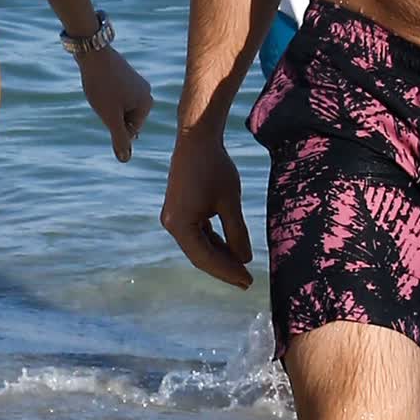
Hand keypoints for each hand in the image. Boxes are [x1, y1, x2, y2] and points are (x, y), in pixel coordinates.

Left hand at [79, 47, 152, 161]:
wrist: (92, 52)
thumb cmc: (102, 86)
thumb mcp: (110, 116)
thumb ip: (119, 139)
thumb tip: (125, 160)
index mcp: (147, 104)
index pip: (129, 130)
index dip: (112, 122)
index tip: (106, 103)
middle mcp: (146, 93)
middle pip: (124, 118)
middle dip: (110, 114)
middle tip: (102, 97)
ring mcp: (137, 83)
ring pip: (118, 107)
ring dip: (106, 104)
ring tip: (100, 88)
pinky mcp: (126, 76)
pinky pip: (115, 95)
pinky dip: (105, 93)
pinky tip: (99, 82)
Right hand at [160, 131, 253, 288]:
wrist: (197, 138)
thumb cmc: (214, 167)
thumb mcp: (230, 202)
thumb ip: (237, 232)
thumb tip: (244, 259)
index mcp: (180, 224)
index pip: (205, 258)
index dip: (227, 272)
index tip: (248, 281)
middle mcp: (172, 224)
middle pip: (200, 255)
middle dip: (224, 267)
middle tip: (248, 281)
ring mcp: (174, 217)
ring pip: (198, 245)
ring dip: (219, 256)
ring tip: (242, 268)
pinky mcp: (180, 210)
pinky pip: (197, 233)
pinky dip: (213, 241)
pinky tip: (231, 249)